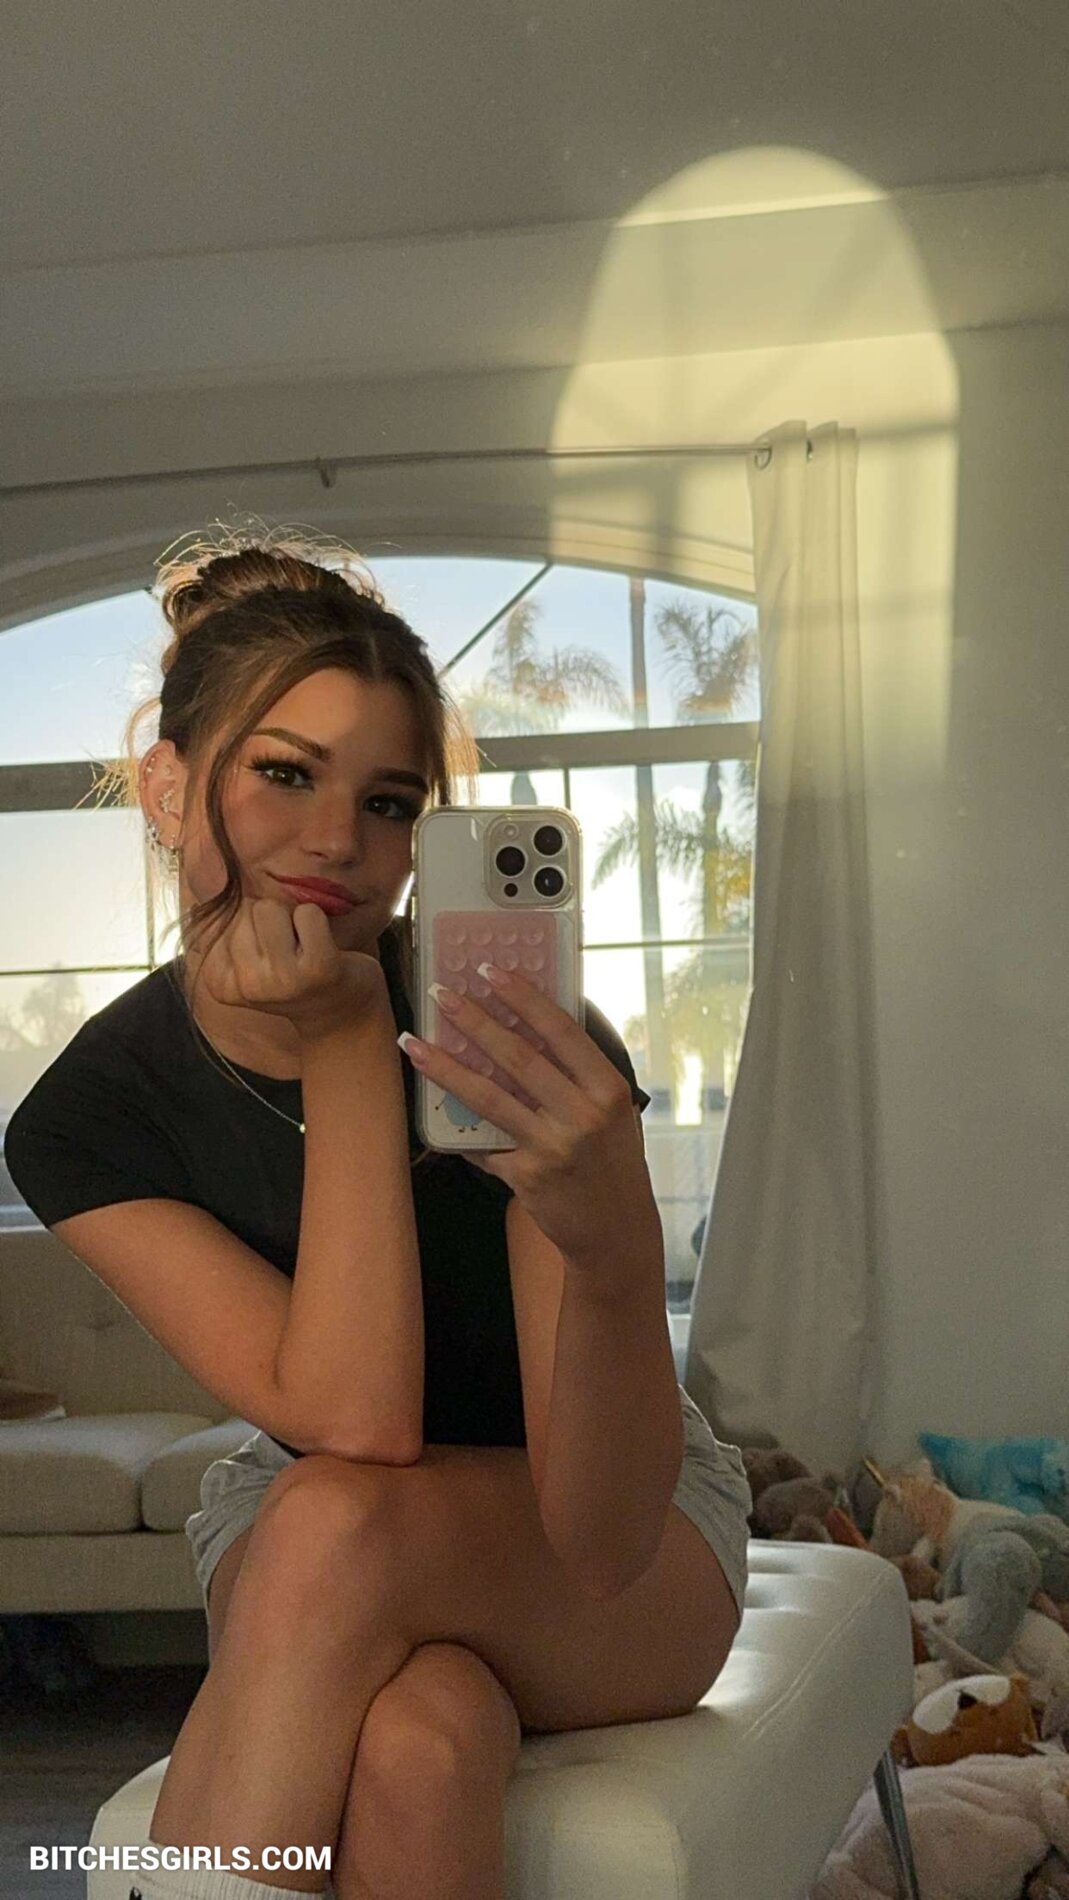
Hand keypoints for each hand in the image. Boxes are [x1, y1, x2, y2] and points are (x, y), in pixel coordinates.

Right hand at [199, 896, 388, 1040]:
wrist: (343, 1016)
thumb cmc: (292, 975)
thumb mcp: (247, 956)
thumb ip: (226, 919)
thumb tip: (210, 863)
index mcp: (220, 982)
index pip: (226, 916)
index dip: (253, 926)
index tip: (268, 957)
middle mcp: (247, 985)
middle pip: (249, 909)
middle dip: (273, 921)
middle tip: (291, 953)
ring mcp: (282, 979)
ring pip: (272, 907)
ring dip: (293, 920)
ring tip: (305, 950)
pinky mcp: (317, 967)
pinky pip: (308, 913)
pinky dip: (318, 922)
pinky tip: (324, 950)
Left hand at [399, 967, 661, 1274]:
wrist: (615, 1230)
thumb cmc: (613, 1162)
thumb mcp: (612, 1112)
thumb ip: (578, 1075)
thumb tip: (527, 1027)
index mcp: (608, 1088)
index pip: (561, 1031)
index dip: (524, 998)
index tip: (491, 971)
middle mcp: (582, 1115)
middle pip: (517, 1058)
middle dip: (474, 1021)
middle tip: (440, 994)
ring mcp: (552, 1147)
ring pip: (488, 1096)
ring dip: (444, 1067)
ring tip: (412, 1042)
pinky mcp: (526, 1176)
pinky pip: (483, 1143)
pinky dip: (459, 1128)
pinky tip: (432, 1110)